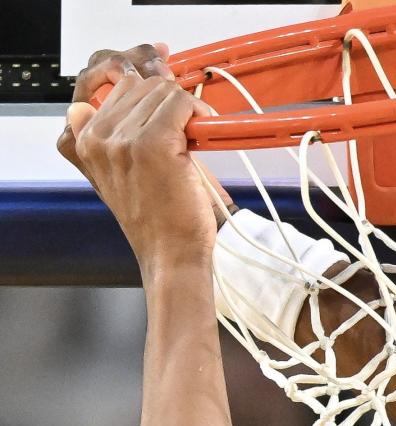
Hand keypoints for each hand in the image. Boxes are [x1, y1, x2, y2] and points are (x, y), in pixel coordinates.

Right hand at [58, 44, 232, 270]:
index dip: (146, 92)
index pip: (116, 88)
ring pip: (162, 91)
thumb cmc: (157, 222)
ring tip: (192, 141)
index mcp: (85, 142)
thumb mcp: (118, 178)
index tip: (165, 100)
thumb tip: (81, 105)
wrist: (172, 258)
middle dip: (168, 103)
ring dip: (185, 110)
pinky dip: (198, 113)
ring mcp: (124, 139)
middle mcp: (99, 137)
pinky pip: (180, 101)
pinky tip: (201, 136)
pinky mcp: (154, 142)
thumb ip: (102, 140)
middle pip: (141, 85)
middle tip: (185, 132)